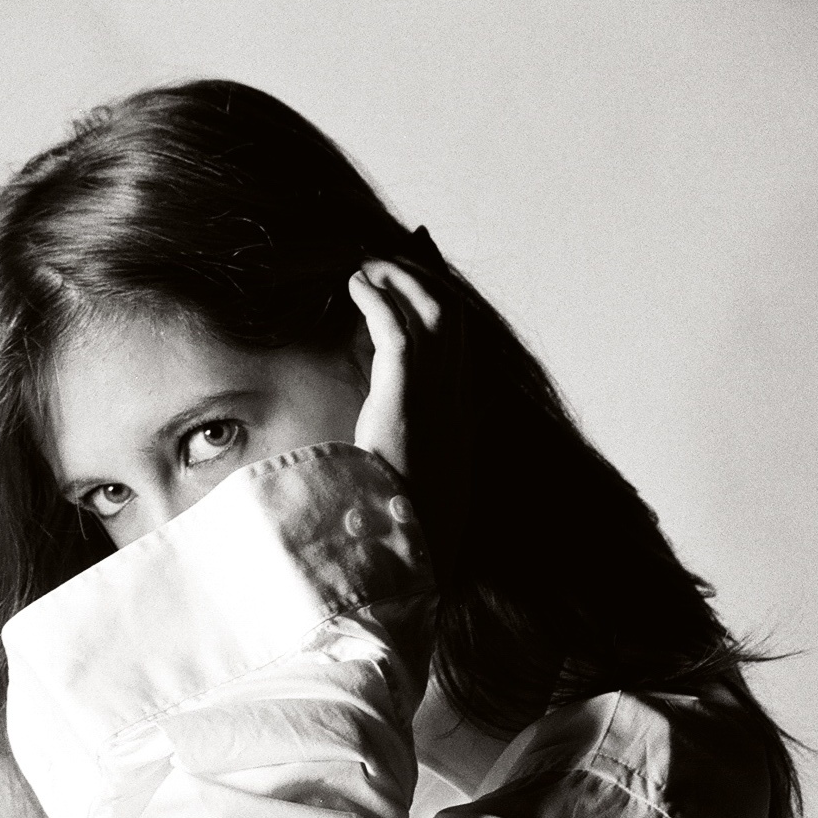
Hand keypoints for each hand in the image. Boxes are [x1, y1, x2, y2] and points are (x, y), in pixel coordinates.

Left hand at [347, 248, 470, 582]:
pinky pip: (396, 332)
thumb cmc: (411, 527)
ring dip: (400, 279)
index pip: (462, 340)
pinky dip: (378, 300)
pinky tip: (355, 286)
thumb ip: (437, 448)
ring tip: (367, 267)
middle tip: (386, 261)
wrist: (410, 556)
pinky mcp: (404, 401)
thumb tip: (449, 430)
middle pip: (452, 314)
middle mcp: (456, 400)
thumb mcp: (429, 484)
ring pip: (431, 311)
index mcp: (462, 416)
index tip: (418, 276)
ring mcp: (435, 399)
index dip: (441, 300)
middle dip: (422, 278)